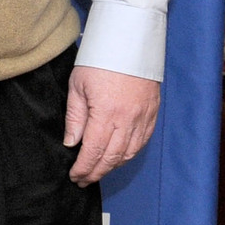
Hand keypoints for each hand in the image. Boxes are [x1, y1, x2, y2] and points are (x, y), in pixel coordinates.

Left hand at [65, 65, 160, 185]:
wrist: (129, 44)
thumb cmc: (98, 62)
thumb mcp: (77, 87)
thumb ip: (75, 118)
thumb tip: (72, 143)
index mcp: (106, 113)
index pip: (94, 151)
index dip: (84, 167)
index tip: (75, 177)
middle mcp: (128, 119)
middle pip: (112, 157)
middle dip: (96, 172)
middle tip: (84, 180)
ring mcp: (143, 117)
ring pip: (129, 152)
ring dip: (113, 166)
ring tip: (98, 172)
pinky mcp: (152, 113)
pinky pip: (142, 142)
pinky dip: (129, 154)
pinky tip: (118, 158)